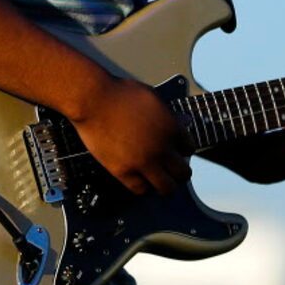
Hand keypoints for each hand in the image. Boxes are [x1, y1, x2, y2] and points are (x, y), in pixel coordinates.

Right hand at [71, 76, 191, 195]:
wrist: (94, 100)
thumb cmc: (120, 94)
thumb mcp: (153, 99)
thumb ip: (168, 116)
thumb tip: (180, 123)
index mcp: (172, 128)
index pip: (190, 149)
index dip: (184, 150)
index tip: (178, 151)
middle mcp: (161, 148)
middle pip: (183, 173)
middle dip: (181, 172)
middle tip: (176, 171)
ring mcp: (143, 162)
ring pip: (166, 187)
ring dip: (167, 185)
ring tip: (162, 181)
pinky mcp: (123, 171)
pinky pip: (141, 189)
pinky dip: (144, 187)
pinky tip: (143, 180)